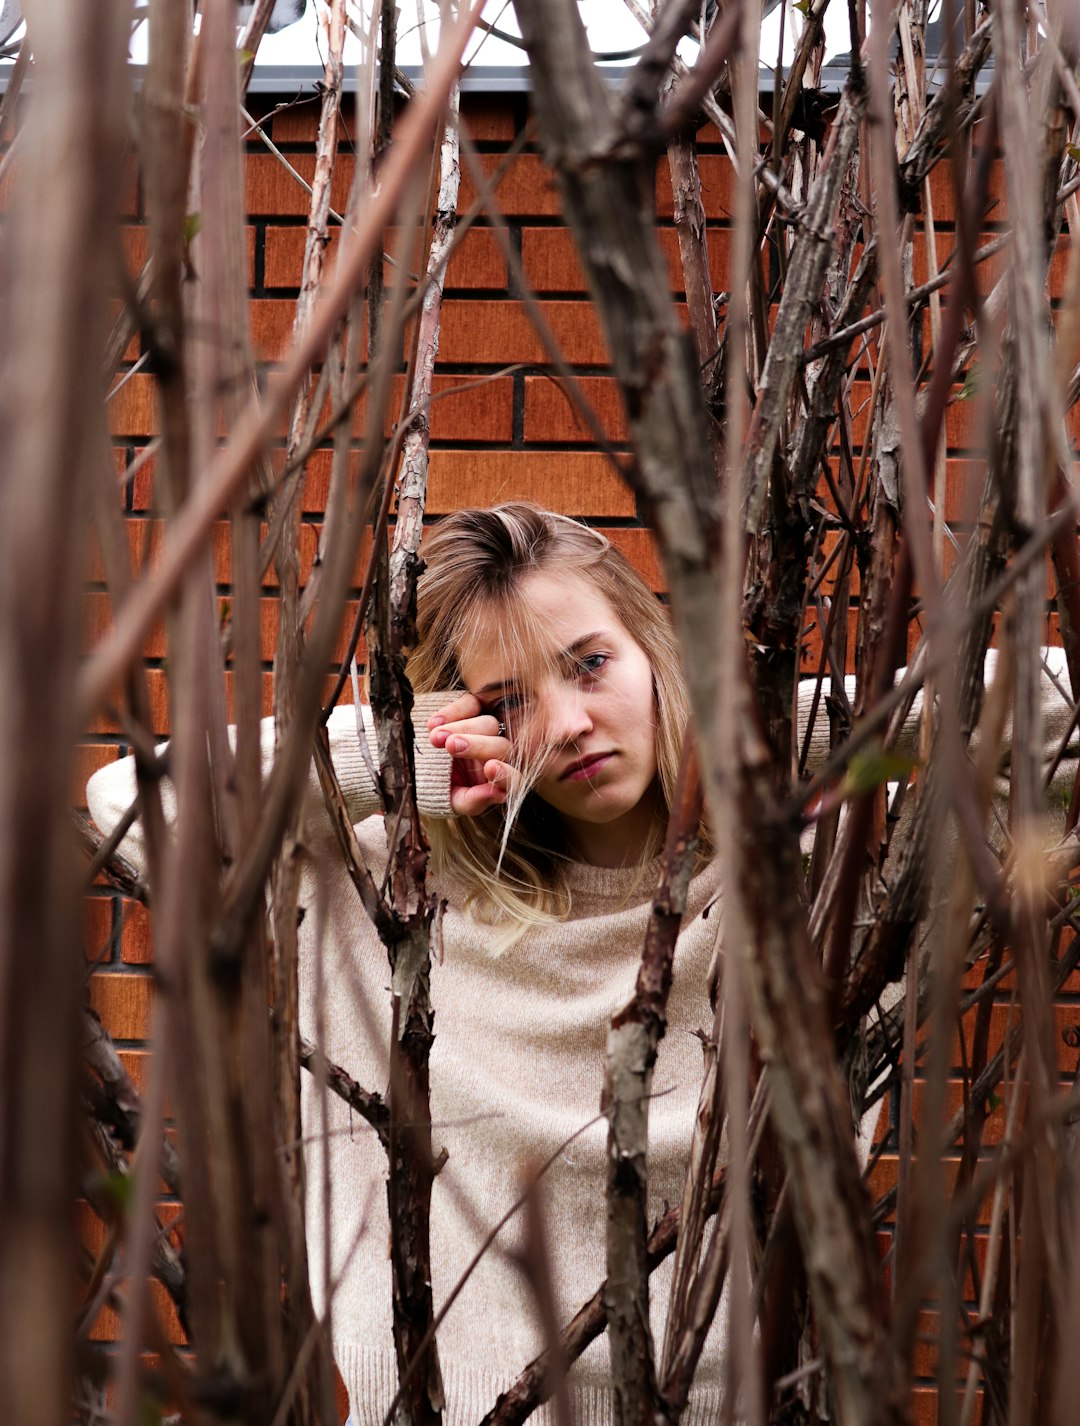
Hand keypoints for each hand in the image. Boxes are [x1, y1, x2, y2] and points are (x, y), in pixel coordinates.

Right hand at [428, 692, 514, 815]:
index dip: (506, 774)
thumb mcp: (453, 800)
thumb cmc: (440, 787)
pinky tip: (434, 723)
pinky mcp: (474, 710)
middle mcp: (499, 754)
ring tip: (436, 737)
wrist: (418, 766)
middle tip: (451, 746)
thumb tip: (498, 793)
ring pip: (488, 724)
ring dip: (461, 729)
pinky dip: (452, 712)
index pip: (515, 779)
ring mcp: (488, 730)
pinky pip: (471, 704)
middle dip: (477, 746)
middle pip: (501, 747)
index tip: (490, 768)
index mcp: (500, 780)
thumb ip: (473, 801)